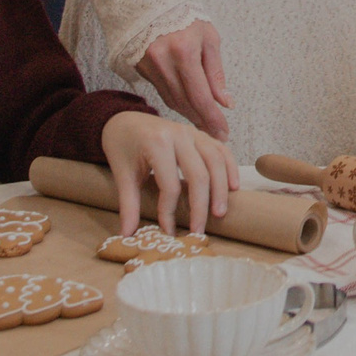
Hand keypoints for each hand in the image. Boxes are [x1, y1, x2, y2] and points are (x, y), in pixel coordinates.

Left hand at [101, 110, 237, 236]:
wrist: (126, 121)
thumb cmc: (123, 148)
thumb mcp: (122, 175)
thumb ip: (128, 205)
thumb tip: (128, 235)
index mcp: (156, 143)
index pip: (170, 184)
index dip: (170, 211)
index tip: (168, 231)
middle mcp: (178, 135)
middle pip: (198, 174)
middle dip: (200, 206)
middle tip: (199, 231)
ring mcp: (193, 132)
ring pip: (215, 162)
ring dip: (220, 189)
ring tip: (219, 213)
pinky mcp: (201, 134)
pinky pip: (222, 150)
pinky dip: (230, 168)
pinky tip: (233, 188)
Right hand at [137, 19, 231, 140]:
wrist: (149, 1)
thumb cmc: (185, 15)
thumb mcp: (209, 38)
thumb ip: (216, 72)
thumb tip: (225, 102)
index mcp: (184, 51)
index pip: (201, 96)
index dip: (212, 118)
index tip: (223, 133)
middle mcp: (163, 62)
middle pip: (185, 103)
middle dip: (202, 121)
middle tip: (216, 135)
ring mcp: (148, 66)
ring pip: (172, 101)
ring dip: (189, 115)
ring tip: (205, 125)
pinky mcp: (139, 69)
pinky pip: (162, 92)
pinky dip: (177, 102)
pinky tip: (188, 109)